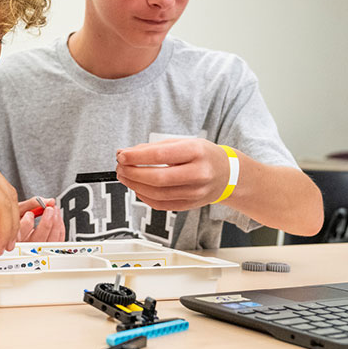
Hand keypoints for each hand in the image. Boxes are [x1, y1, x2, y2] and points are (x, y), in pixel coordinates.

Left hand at [115, 138, 232, 210]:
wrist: (227, 174)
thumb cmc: (203, 155)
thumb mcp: (183, 143)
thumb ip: (155, 147)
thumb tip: (127, 153)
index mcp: (197, 152)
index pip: (161, 155)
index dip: (137, 157)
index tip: (121, 155)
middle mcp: (199, 173)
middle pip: (158, 178)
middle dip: (133, 173)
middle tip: (120, 167)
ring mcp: (196, 192)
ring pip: (157, 194)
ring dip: (135, 185)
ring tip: (125, 176)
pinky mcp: (190, 205)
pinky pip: (161, 205)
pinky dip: (144, 197)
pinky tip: (137, 187)